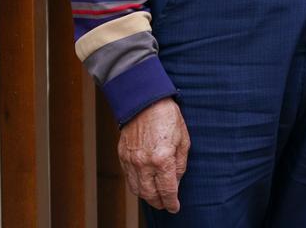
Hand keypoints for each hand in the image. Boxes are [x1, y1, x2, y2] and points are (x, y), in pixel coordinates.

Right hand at [118, 96, 189, 211]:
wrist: (144, 99)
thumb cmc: (167, 116)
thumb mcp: (183, 139)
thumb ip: (180, 164)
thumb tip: (176, 182)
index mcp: (162, 159)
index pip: (167, 191)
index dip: (172, 203)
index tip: (175, 207)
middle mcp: (144, 163)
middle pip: (150, 195)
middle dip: (159, 203)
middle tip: (166, 203)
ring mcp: (131, 160)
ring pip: (137, 190)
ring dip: (147, 196)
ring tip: (155, 195)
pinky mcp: (122, 155)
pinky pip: (128, 178)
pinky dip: (136, 185)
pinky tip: (144, 182)